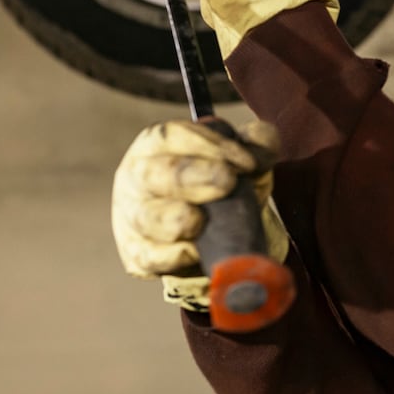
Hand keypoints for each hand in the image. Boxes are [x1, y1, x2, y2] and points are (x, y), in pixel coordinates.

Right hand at [111, 117, 288, 311]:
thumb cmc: (222, 181)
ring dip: (174, 219)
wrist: (215, 230)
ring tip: (199, 220)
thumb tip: (260, 150)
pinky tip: (193, 251)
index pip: (173, 136)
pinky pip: (148, 257)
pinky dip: (171, 256)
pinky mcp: (137, 254)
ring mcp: (132, 216)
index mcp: (158, 143)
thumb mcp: (243, 157)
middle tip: (228, 181)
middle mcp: (138, 176)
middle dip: (190, 176)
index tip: (248, 162)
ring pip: (145, 217)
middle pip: (153, 173)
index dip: (210, 146)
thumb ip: (257, 143)